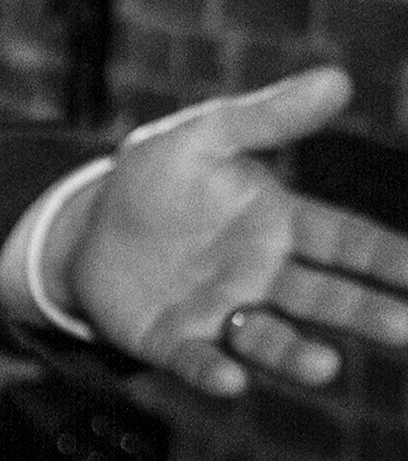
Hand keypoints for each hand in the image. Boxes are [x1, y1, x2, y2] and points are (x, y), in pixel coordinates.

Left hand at [54, 66, 407, 398]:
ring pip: (268, 339)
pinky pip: (196, 359)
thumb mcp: (203, 137)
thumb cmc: (156, 178)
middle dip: (365, 313)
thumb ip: (266, 118)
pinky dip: (213, 371)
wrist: (85, 225)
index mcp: (281, 225)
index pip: (347, 241)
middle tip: (406, 328)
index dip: (387, 257)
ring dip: (295, 355)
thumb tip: (338, 78)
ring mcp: (219, 312)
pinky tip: (230, 381)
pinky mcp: (170, 338)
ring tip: (323, 368)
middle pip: (324, 297)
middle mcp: (261, 276)